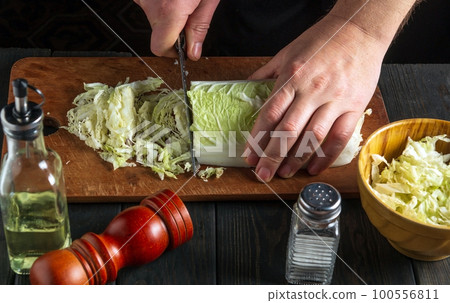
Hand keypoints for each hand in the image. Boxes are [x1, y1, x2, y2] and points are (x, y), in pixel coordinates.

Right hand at [134, 0, 219, 59]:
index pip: (160, 48)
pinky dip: (161, 1)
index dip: (173, 51)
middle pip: (158, 31)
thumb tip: (194, 51)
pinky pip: (150, 2)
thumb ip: (200, 27)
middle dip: (174, 28)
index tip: (183, 47)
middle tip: (190, 12)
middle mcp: (150, 3)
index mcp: (169, 11)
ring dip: (167, 12)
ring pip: (153, 15)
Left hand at [246, 14, 386, 181]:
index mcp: (292, 77)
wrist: (360, 30)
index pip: (270, 114)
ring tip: (284, 173)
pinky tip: (314, 168)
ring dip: (297, 160)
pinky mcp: (354, 106)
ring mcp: (334, 99)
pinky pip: (340, 137)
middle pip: (288, 130)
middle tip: (263, 174)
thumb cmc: (322, 40)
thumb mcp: (288, 51)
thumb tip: (250, 85)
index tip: (249, 156)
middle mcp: (312, 90)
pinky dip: (326, 155)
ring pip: (313, 137)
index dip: (258, 139)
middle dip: (272, 156)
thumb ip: (268, 72)